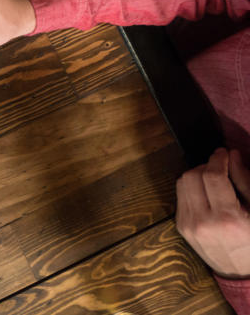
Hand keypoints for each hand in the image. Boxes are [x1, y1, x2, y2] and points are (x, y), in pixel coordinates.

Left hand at [176, 148, 249, 278]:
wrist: (241, 271)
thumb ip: (245, 181)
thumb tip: (232, 155)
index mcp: (226, 218)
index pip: (212, 176)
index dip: (217, 159)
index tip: (224, 153)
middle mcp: (202, 222)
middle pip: (192, 176)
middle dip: (206, 166)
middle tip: (221, 166)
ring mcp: (188, 225)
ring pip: (182, 183)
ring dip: (196, 175)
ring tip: (214, 178)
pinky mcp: (181, 227)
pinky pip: (181, 196)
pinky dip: (191, 188)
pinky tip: (206, 192)